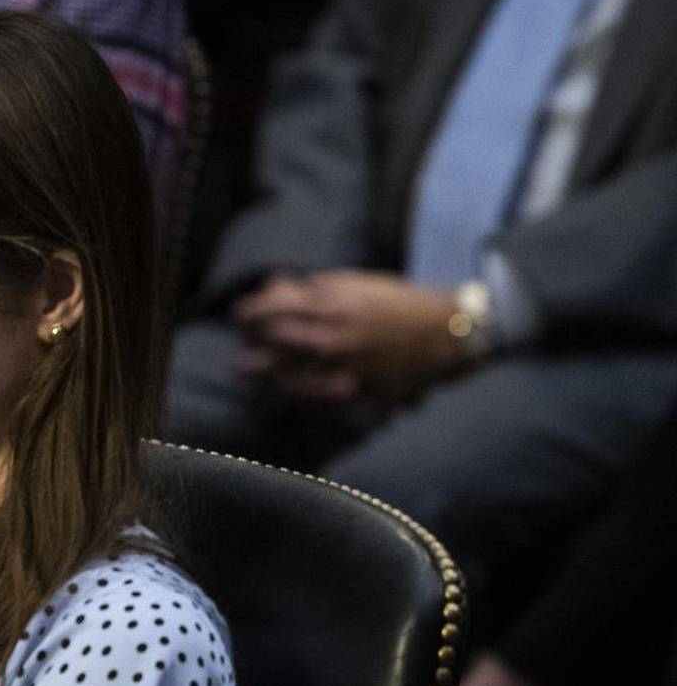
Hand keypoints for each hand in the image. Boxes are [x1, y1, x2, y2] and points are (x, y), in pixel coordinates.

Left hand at [232, 270, 464, 405]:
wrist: (446, 333)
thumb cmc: (399, 304)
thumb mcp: (357, 284)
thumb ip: (314, 286)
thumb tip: (274, 285)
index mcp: (331, 303)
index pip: (269, 310)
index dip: (247, 315)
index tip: (240, 317)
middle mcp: (333, 336)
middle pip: (271, 345)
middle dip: (251, 345)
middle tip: (244, 347)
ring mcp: (343, 368)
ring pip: (284, 377)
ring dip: (265, 375)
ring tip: (252, 373)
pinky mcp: (357, 392)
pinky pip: (312, 400)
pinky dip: (292, 395)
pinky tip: (283, 390)